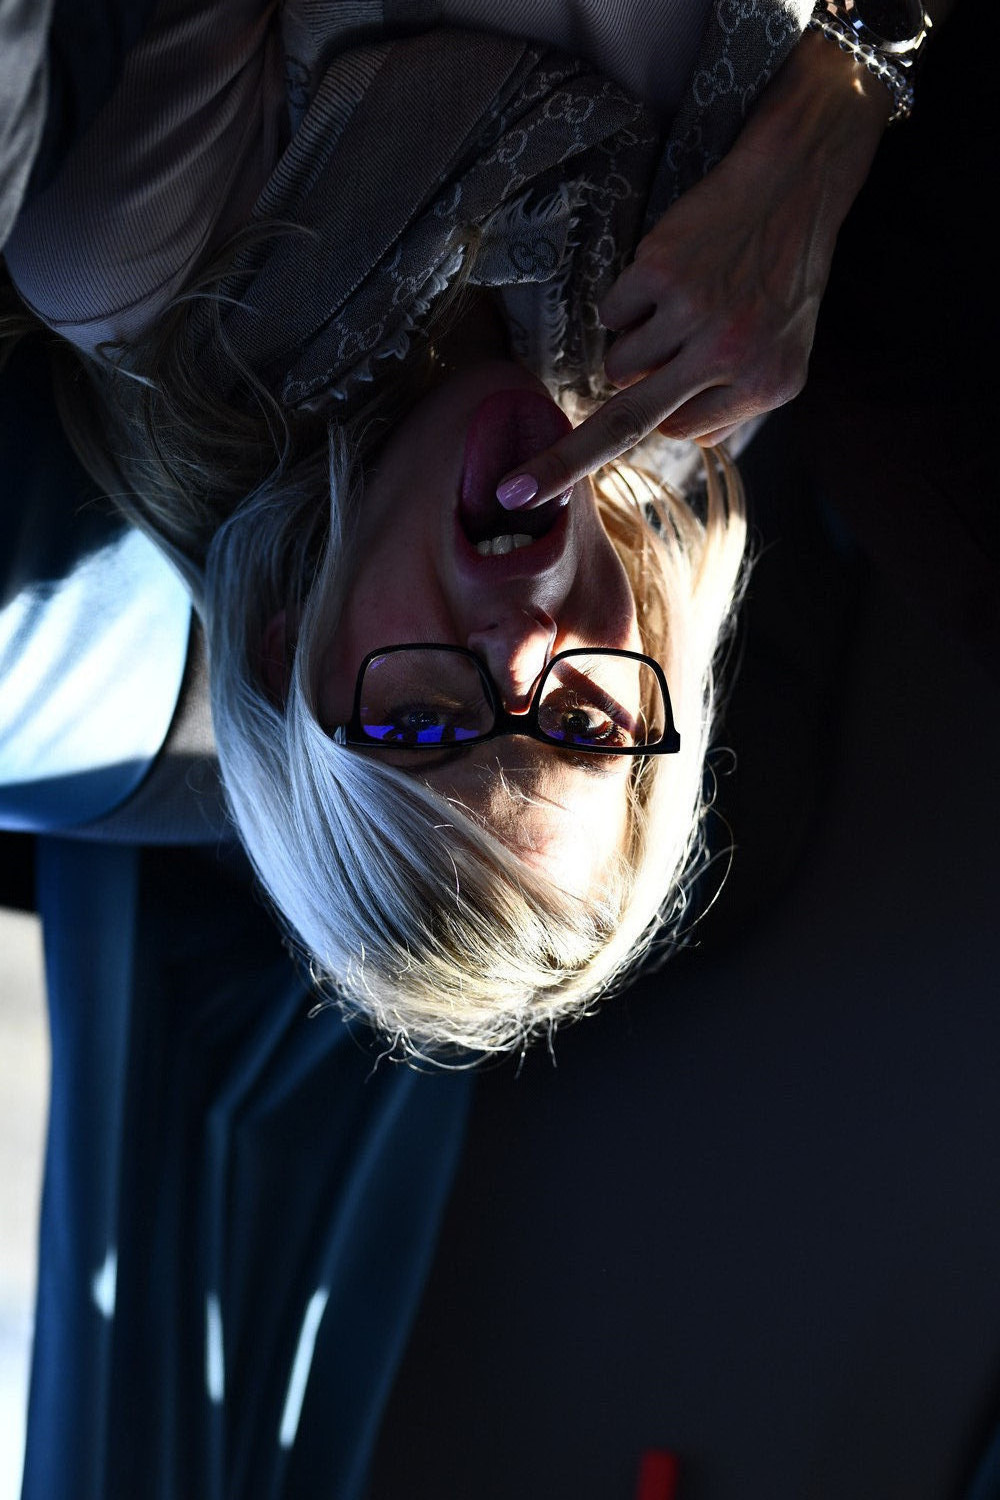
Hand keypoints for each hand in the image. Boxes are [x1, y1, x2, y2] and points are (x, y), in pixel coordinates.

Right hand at [496, 30, 890, 511]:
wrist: (798, 178)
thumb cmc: (783, 273)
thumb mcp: (784, 353)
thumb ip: (736, 402)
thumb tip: (676, 436)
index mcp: (767, 385)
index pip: (682, 433)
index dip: (667, 412)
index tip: (646, 420)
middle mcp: (732, 356)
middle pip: (627, 426)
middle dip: (563, 464)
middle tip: (513, 492)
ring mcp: (694, 313)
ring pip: (619, 367)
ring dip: (632, 345)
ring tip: (678, 304)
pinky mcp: (661, 271)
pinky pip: (611, 316)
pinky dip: (627, 302)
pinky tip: (667, 274)